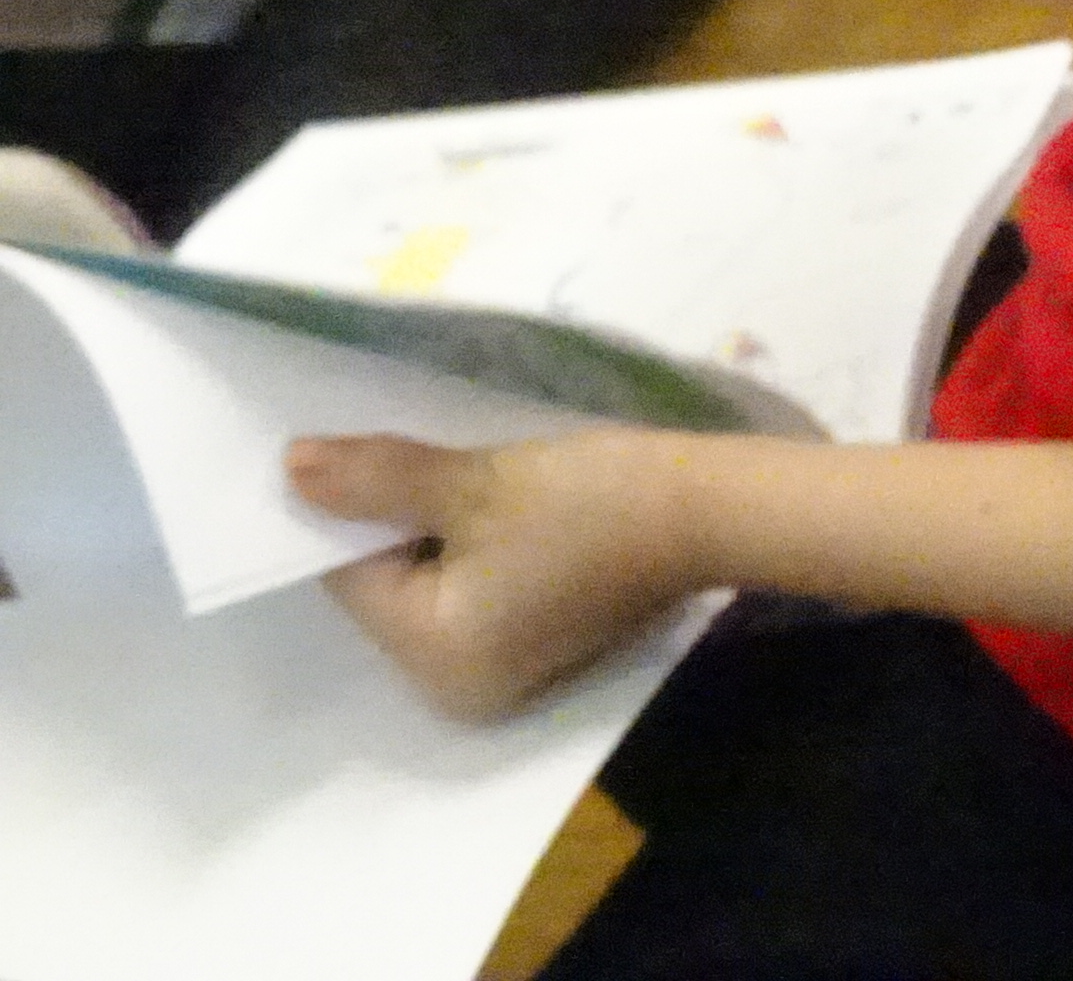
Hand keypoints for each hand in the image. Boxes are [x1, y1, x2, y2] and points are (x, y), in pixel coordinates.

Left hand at [289, 428, 706, 722]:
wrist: (721, 505)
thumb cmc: (596, 501)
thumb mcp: (477, 481)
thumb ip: (379, 479)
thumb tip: (289, 468)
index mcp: (436, 661)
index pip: (353, 575)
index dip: (356, 509)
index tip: (373, 448)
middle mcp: (461, 686)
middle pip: (393, 585)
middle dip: (399, 519)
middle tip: (421, 450)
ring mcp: (508, 670)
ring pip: (437, 583)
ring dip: (441, 526)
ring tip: (466, 468)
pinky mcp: (544, 641)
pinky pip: (480, 591)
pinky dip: (482, 545)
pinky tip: (505, 498)